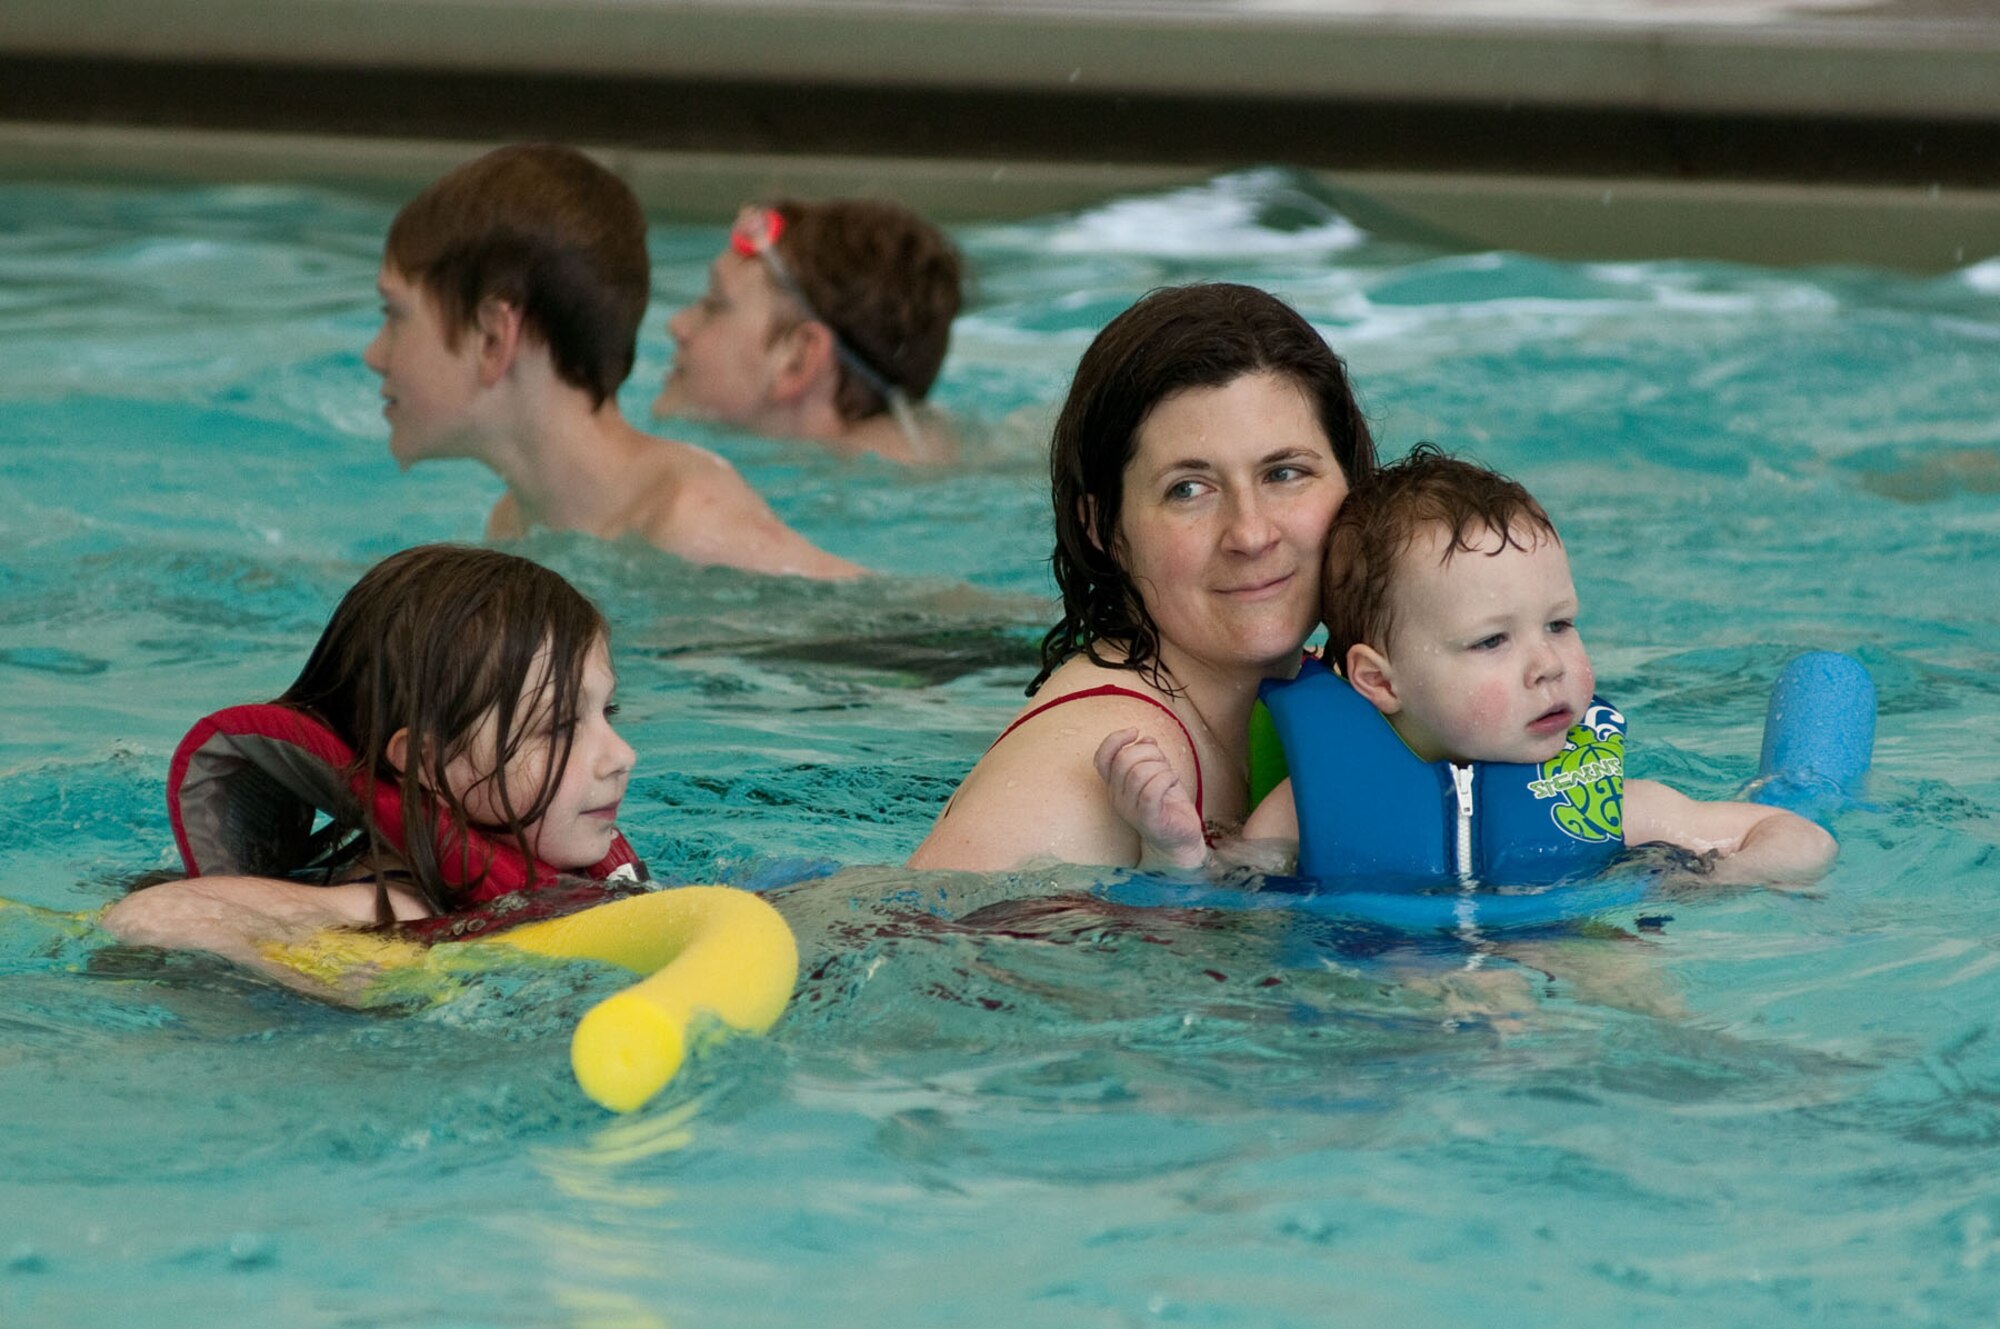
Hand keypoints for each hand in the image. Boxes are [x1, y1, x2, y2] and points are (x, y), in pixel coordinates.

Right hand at [1093, 728, 1206, 869]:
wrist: (1180, 840)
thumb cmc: (1168, 805)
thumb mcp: (1157, 774)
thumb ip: (1148, 757)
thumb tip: (1145, 739)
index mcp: (1115, 786)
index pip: (1101, 758)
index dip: (1114, 740)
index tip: (1134, 731)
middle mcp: (1118, 798)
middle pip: (1124, 760)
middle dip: (1148, 752)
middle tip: (1163, 762)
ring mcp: (1131, 810)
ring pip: (1139, 773)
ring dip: (1161, 766)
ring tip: (1171, 775)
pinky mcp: (1149, 819)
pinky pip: (1151, 791)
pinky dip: (1166, 777)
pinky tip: (1175, 779)